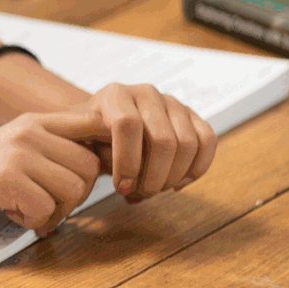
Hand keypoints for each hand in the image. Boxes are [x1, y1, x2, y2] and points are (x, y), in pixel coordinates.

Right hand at [0, 111, 108, 239]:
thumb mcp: (16, 154)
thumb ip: (53, 151)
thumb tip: (104, 162)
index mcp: (34, 121)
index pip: (94, 125)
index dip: (105, 153)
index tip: (88, 178)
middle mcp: (28, 131)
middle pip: (89, 168)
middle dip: (74, 198)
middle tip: (45, 207)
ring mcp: (16, 153)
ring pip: (73, 189)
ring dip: (53, 211)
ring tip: (25, 209)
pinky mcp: (3, 178)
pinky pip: (46, 208)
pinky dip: (32, 221)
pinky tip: (9, 213)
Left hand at [80, 82, 216, 201]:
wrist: (104, 123)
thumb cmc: (90, 138)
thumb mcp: (81, 143)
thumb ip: (95, 157)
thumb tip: (125, 180)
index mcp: (114, 95)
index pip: (127, 125)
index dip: (127, 161)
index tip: (121, 188)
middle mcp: (145, 93)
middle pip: (163, 140)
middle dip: (153, 178)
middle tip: (139, 194)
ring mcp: (172, 102)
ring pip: (188, 144)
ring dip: (172, 177)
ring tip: (153, 190)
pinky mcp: (192, 115)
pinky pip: (208, 141)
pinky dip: (196, 169)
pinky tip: (176, 184)